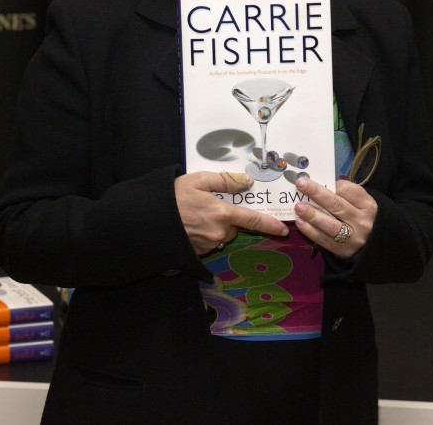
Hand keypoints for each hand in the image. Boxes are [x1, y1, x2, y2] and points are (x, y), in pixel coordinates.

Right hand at [174, 171, 288, 255]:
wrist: (149, 219)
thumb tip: (247, 182)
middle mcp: (219, 233)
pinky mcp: (199, 252)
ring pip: (222, 234)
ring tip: (197, 213)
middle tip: (210, 205)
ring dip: (217, 225)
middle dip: (228, 217)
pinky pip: (210, 241)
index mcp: (222, 214)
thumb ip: (226, 181)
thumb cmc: (174, 196)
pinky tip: (192, 225)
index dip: (270, 225)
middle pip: (235, 226)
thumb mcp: (198, 180)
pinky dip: (206, 233)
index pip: (253, 220)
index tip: (283, 229)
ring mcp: (209, 245)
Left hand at [294, 177, 377, 258]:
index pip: (348, 191)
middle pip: (337, 205)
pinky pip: (324, 240)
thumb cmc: (360, 216)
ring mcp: (353, 238)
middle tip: (301, 184)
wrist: (372, 245)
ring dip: (312, 214)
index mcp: (367, 205)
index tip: (318, 179)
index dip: (332, 184)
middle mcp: (362, 221)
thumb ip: (345, 194)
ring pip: (330, 225)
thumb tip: (319, 185)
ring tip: (298, 206)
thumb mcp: (361, 203)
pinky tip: (300, 222)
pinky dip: (310, 231)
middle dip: (317, 193)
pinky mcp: (343, 251)